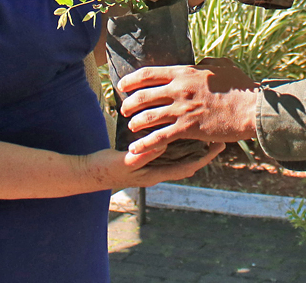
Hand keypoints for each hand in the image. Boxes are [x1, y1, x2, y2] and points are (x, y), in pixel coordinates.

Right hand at [79, 142, 225, 190]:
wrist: (86, 172)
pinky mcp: (142, 158)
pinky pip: (164, 150)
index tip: (218, 145)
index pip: (187, 167)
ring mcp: (149, 166)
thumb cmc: (104, 168)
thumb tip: (164, 143)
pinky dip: (174, 142)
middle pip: (187, 162)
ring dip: (190, 146)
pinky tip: (176, 130)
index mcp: (155, 174)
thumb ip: (144, 154)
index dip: (204, 157)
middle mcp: (156, 171)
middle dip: (203, 151)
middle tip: (218, 136)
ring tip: (204, 131)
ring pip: (177, 156)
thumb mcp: (125, 161)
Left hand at [117, 58, 258, 156]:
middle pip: (143, 95)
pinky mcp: (188, 128)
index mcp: (185, 73)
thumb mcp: (223, 66)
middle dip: (129, 103)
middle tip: (123, 109)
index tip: (122, 85)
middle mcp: (179, 89)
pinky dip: (144, 144)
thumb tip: (200, 61)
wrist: (252, 109)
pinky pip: (160, 137)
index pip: (149, 73)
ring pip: (148, 116)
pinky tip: (135, 148)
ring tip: (131, 126)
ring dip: (135, 122)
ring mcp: (182, 109)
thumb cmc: (241, 87)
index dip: (131, 79)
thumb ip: (207, 62)